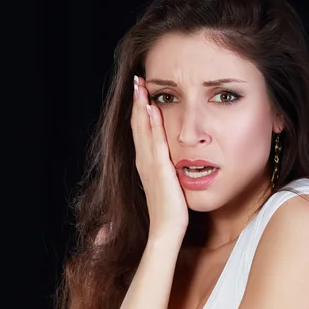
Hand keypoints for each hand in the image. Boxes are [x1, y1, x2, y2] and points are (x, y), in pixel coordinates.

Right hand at [131, 76, 188, 241]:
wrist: (166, 229)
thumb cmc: (170, 210)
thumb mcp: (167, 184)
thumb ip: (166, 169)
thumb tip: (171, 159)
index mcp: (145, 163)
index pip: (140, 130)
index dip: (139, 110)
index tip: (140, 90)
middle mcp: (143, 161)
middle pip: (137, 125)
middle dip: (137, 101)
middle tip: (137, 79)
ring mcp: (149, 165)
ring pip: (142, 130)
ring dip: (141, 106)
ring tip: (140, 85)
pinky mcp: (159, 171)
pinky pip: (155, 143)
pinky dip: (152, 125)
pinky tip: (152, 109)